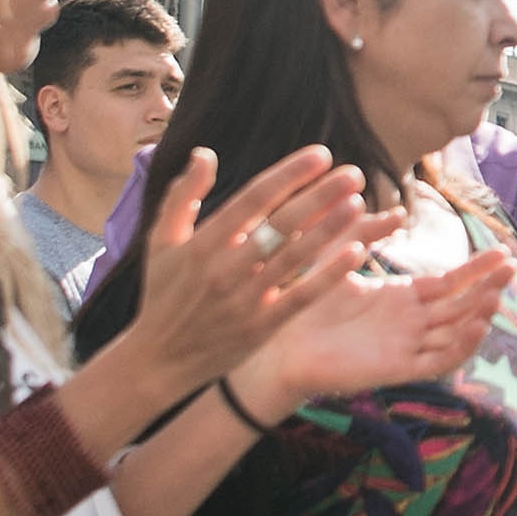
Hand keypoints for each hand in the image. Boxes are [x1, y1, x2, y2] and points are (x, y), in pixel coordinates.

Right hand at [126, 149, 375, 394]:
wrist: (158, 362)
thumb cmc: (163, 294)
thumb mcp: (160, 242)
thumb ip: (182, 195)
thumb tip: (205, 153)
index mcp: (201, 245)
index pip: (252, 199)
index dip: (289, 175)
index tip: (320, 155)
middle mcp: (224, 270)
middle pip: (280, 225)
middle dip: (320, 195)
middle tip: (354, 174)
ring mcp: (244, 301)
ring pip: (294, 257)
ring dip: (329, 228)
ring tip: (358, 203)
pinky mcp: (260, 328)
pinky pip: (300, 297)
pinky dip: (328, 275)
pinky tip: (356, 253)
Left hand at [236, 232, 510, 414]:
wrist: (277, 344)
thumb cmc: (304, 304)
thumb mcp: (339, 257)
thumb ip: (366, 233)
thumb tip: (400, 212)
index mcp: (401, 299)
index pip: (450, 283)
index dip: (477, 270)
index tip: (503, 251)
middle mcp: (410, 324)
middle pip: (461, 306)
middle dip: (487, 287)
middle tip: (511, 265)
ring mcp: (406, 347)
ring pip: (455, 334)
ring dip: (478, 316)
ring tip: (497, 294)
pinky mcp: (397, 369)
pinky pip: (437, 361)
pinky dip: (460, 348)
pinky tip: (475, 326)